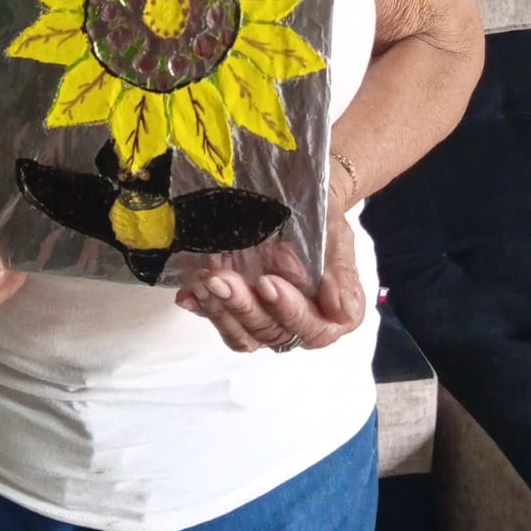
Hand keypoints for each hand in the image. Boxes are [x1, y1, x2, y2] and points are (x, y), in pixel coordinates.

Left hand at [173, 214, 364, 354]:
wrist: (297, 196)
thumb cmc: (323, 218)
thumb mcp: (337, 235)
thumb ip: (341, 272)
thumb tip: (341, 309)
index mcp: (333, 314)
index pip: (312, 328)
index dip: (289, 311)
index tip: (266, 282)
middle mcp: (298, 324)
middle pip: (272, 332)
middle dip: (244, 306)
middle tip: (221, 279)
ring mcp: (266, 319)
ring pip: (243, 334)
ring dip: (220, 311)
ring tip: (204, 282)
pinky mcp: (238, 311)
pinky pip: (220, 322)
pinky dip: (204, 309)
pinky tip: (189, 295)